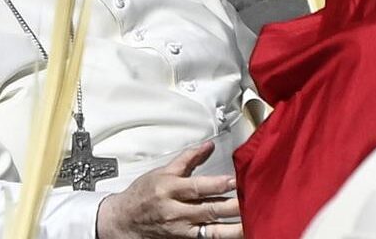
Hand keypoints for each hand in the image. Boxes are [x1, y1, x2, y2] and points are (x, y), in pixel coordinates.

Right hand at [96, 141, 242, 238]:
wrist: (125, 220)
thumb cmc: (143, 194)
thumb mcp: (162, 172)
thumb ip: (188, 159)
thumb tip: (208, 146)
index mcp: (169, 189)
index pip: (197, 187)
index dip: (217, 184)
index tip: (235, 180)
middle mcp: (176, 211)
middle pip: (208, 209)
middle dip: (231, 206)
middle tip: (250, 200)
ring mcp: (181, 229)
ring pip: (212, 231)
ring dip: (233, 228)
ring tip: (251, 223)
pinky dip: (222, 236)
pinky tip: (237, 233)